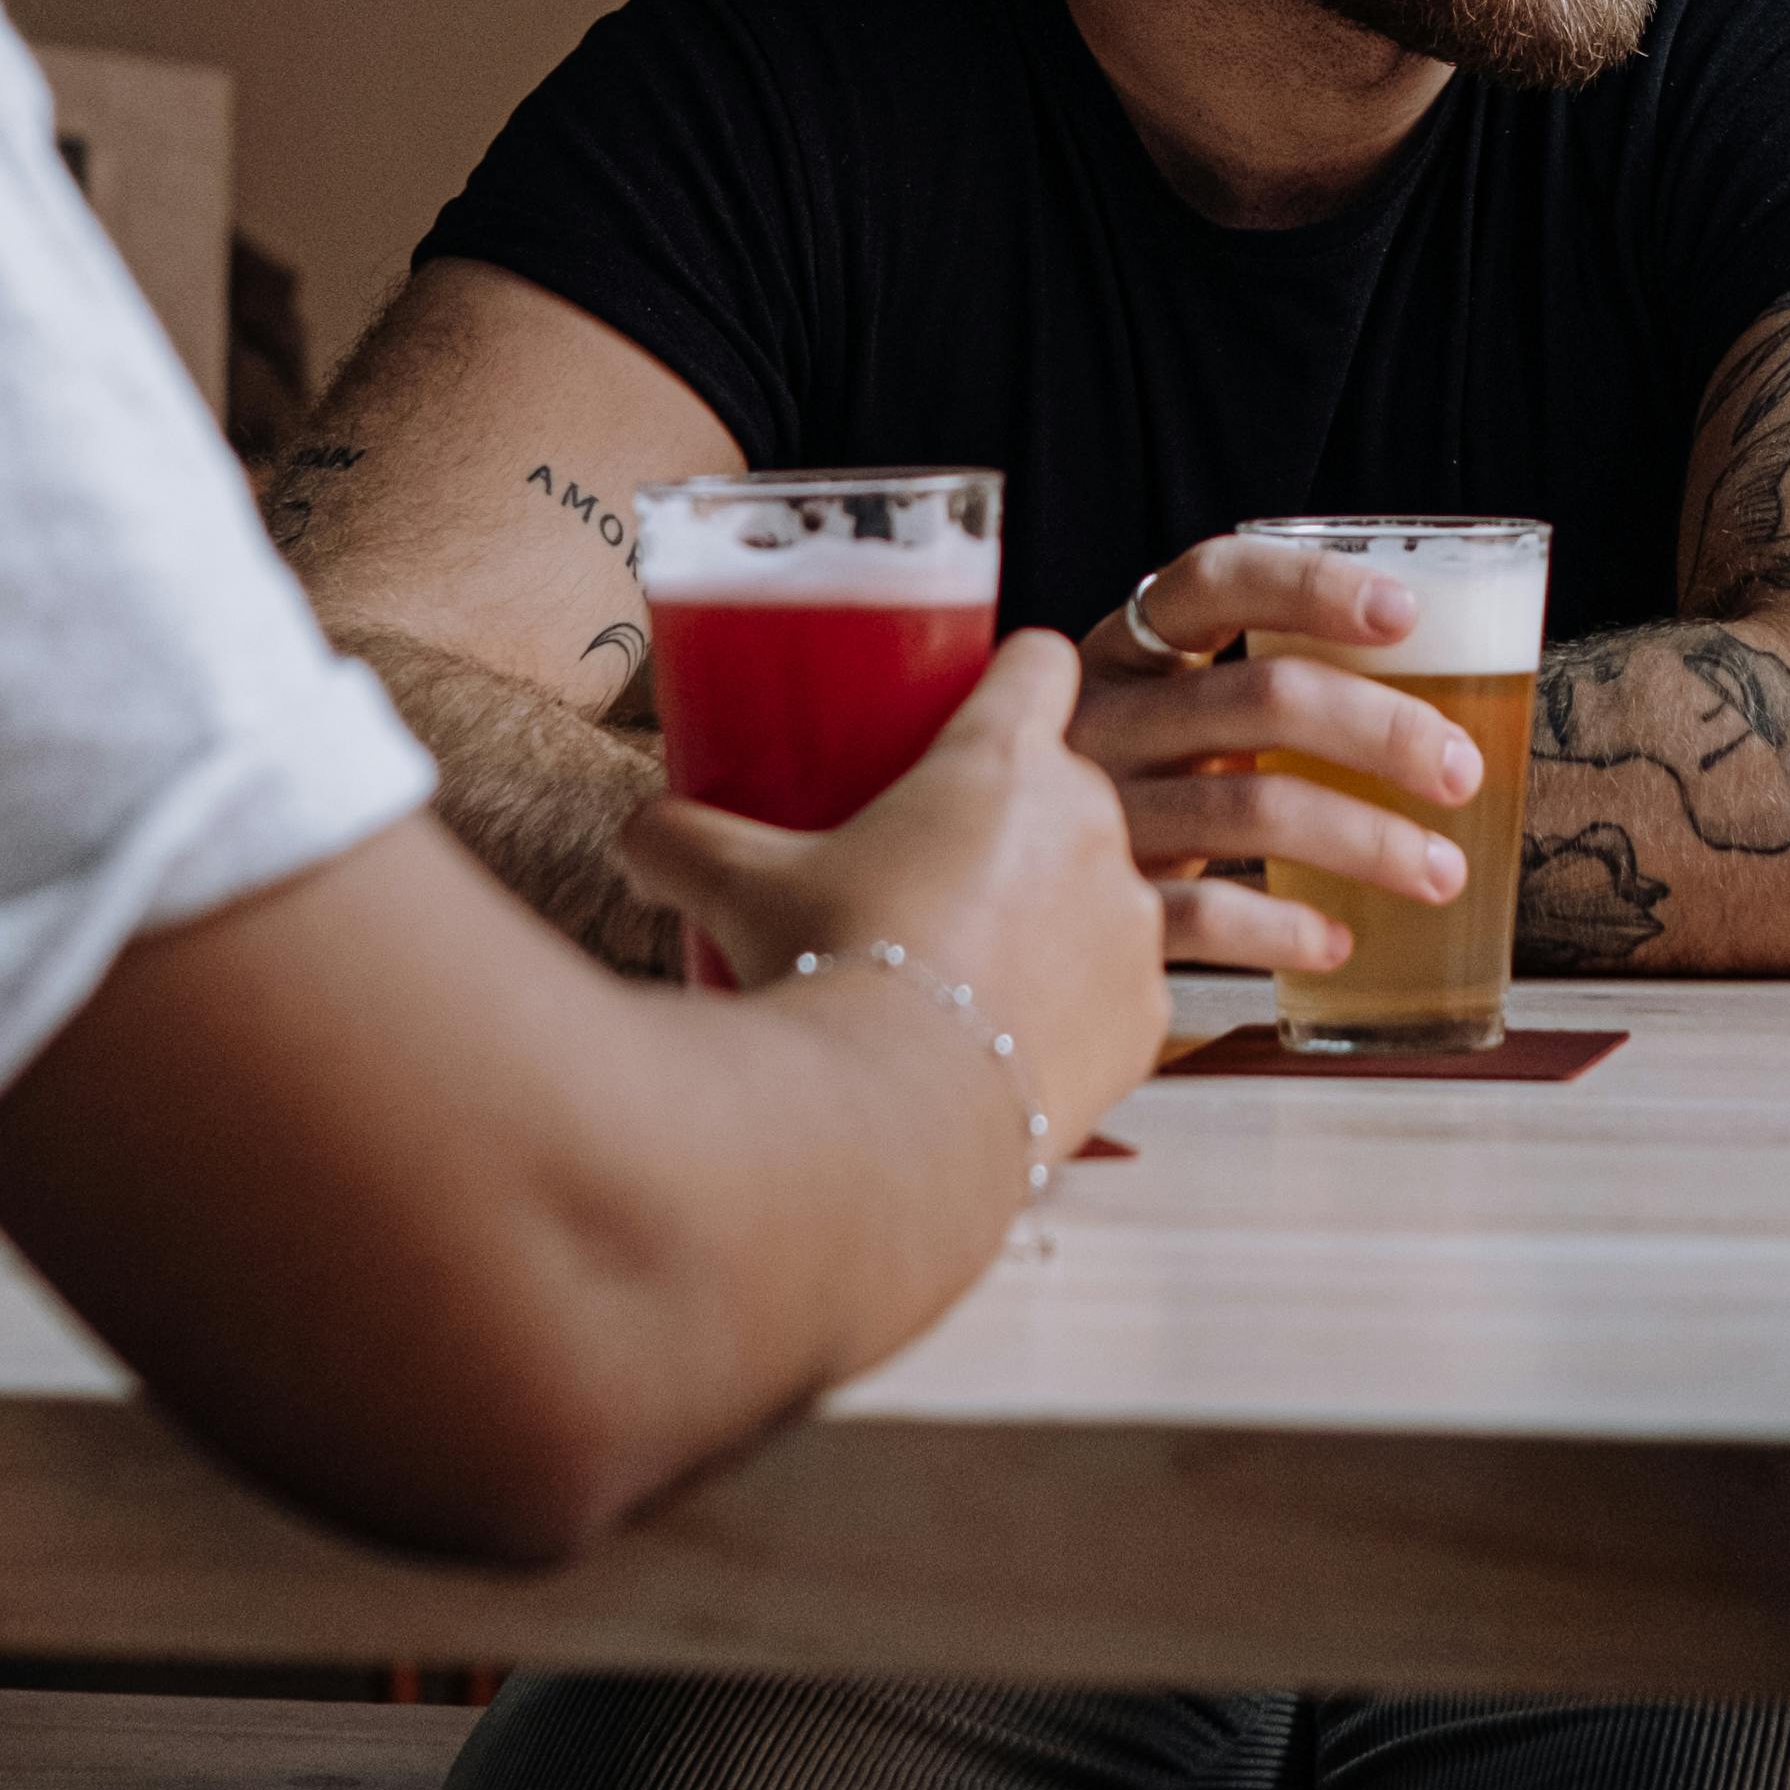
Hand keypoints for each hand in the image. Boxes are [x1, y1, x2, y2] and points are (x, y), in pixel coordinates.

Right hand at [622, 632, 1168, 1149]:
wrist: (891, 1125)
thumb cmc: (825, 973)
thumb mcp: (734, 886)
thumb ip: (681, 838)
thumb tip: (640, 835)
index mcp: (1005, 761)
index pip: (1042, 663)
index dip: (1012, 680)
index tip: (978, 713)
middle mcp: (1095, 823)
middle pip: (1069, 787)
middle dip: (1015, 820)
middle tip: (935, 869)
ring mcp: (1133, 922)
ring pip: (1100, 891)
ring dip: (1052, 913)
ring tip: (969, 968)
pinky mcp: (1150, 1018)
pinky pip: (1116, 990)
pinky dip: (1074, 1008)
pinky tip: (1008, 1040)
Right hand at [1069, 538, 1481, 980]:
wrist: (944, 905)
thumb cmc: (1091, 793)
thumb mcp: (1137, 720)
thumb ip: (1232, 697)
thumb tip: (1419, 697)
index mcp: (1117, 652)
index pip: (1210, 582)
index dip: (1310, 585)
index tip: (1404, 612)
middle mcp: (1101, 720)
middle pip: (1262, 699)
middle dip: (1381, 731)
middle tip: (1460, 769)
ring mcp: (1092, 816)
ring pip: (1251, 811)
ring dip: (1368, 841)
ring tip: (1442, 871)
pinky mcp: (1088, 909)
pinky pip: (1206, 915)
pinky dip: (1285, 929)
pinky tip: (1339, 939)